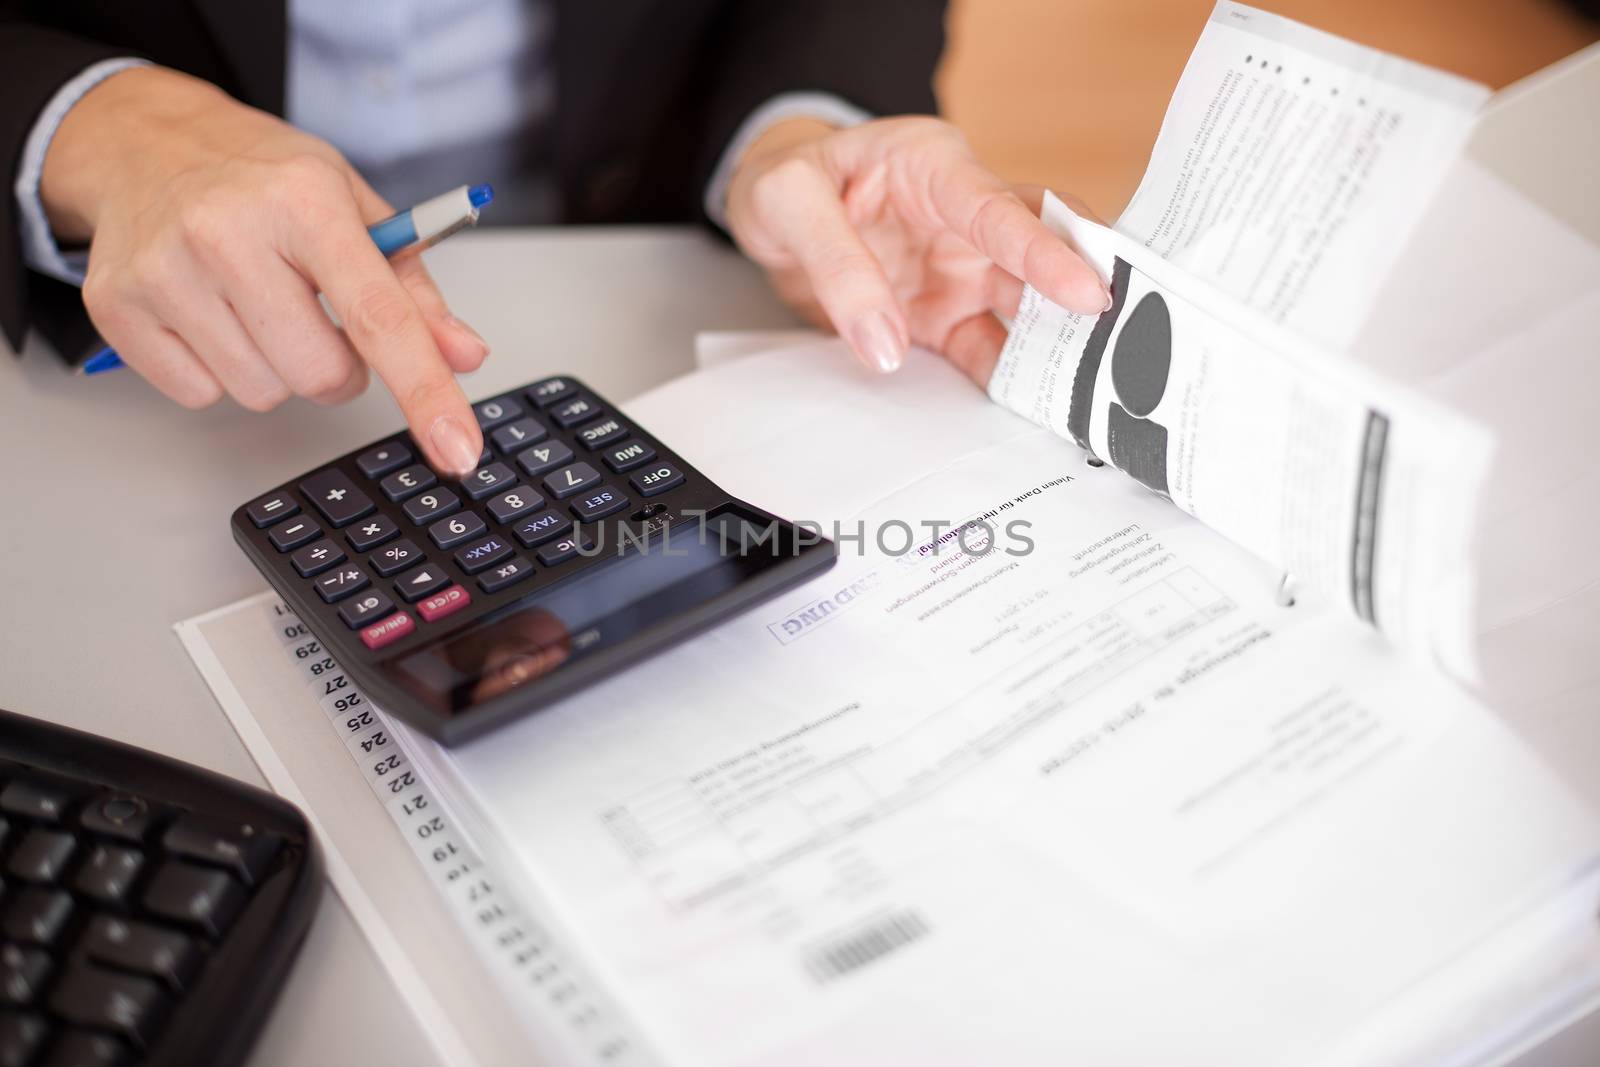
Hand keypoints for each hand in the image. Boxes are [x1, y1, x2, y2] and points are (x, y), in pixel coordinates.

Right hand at [41, 66, 487, 472]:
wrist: (147, 143)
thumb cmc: (263, 179)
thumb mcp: (354, 208)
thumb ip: (415, 291)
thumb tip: (463, 356)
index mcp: (303, 200)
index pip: (380, 318)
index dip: (426, 392)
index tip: (458, 450)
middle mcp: (227, 232)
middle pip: (320, 376)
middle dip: (338, 368)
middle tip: (318, 317)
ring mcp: (165, 271)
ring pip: (260, 394)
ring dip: (276, 369)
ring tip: (257, 306)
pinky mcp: (117, 306)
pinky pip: (199, 394)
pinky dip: (217, 370)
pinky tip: (210, 315)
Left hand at [724, 116, 1108, 385]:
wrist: (768, 211)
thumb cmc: (786, 181)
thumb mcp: (788, 202)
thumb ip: (839, 266)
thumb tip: (886, 345)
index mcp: (936, 169)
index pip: (1002, 211)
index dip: (1048, 252)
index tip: (1090, 293)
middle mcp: (962, 220)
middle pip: (1036, 259)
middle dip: (1082, 300)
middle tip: (1127, 345)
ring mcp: (959, 271)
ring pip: (1025, 311)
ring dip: (1056, 348)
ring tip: (1092, 393)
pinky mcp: (943, 316)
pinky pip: (986, 350)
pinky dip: (1011, 379)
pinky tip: (1037, 406)